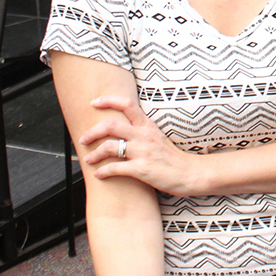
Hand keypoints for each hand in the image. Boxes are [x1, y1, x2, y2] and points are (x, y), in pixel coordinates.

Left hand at [79, 95, 202, 196]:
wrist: (191, 173)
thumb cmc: (173, 158)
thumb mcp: (158, 137)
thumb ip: (141, 131)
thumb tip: (122, 129)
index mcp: (148, 126)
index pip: (127, 104)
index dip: (108, 100)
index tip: (94, 102)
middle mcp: (144, 136)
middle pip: (111, 125)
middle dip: (92, 132)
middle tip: (84, 139)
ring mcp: (143, 152)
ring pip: (109, 147)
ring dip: (94, 154)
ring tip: (89, 159)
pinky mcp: (142, 169)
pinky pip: (115, 168)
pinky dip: (103, 171)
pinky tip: (99, 174)